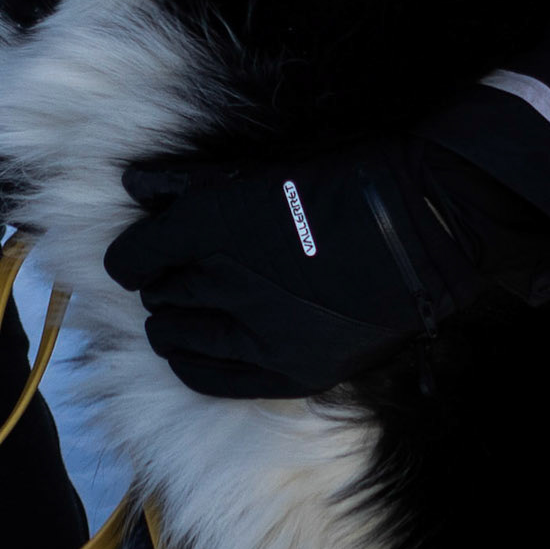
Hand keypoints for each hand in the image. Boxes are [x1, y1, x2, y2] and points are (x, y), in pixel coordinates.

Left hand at [103, 141, 485, 397]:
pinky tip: (201, 346)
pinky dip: (192, 362)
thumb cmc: (338, 184)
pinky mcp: (288, 371)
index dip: (131, 255)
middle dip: (163, 282)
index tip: (143, 252)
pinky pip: (209, 379)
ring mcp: (257, 333)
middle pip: (157, 295)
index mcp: (209, 225)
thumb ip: (184, 182)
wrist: (419, 228)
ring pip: (174, 336)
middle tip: (183, 273)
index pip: (129, 259)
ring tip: (195, 309)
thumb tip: (130, 183)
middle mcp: (224, 282)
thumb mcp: (254, 170)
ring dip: (174, 321)